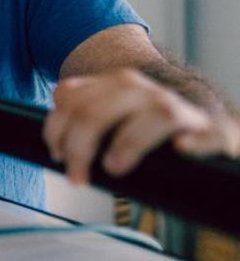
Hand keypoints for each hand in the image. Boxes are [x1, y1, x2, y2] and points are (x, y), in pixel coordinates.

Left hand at [43, 68, 238, 183]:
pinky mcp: (200, 125)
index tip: (56, 155)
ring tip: (113, 167)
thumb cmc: (149, 128)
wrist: (205, 123)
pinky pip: (198, 133)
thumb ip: (87, 122)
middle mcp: (135, 88)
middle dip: (78, 148)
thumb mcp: (113, 116)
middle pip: (92, 111)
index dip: (55, 128)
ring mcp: (168, 103)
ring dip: (122, 146)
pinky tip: (180, 148)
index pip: (69, 97)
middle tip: (77, 176)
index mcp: (109, 84)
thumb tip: (58, 148)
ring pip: (138, 117)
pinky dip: (188, 142)